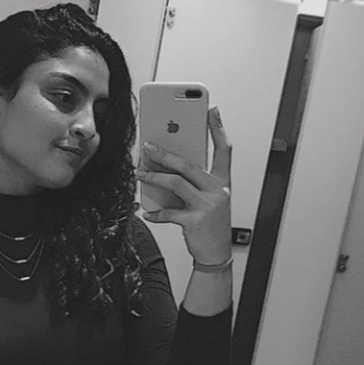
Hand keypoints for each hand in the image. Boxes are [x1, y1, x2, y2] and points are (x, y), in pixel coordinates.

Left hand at [135, 105, 231, 265]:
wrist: (216, 254)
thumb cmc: (211, 225)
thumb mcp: (209, 200)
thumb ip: (195, 183)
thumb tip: (168, 167)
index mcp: (222, 182)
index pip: (224, 150)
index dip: (218, 129)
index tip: (211, 110)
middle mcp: (217, 191)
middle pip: (189, 164)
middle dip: (165, 153)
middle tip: (147, 146)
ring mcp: (207, 206)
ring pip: (176, 183)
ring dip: (154, 177)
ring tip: (139, 174)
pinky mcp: (194, 222)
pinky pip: (169, 213)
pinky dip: (156, 213)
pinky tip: (147, 213)